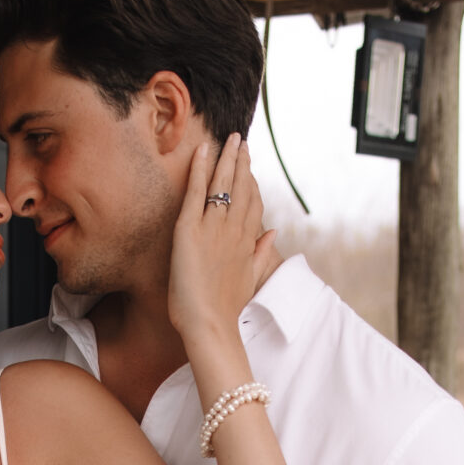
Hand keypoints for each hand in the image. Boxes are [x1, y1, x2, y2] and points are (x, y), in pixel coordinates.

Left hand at [167, 134, 267, 348]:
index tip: (249, 164)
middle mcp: (233, 230)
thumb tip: (274, 232)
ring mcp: (213, 228)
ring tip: (228, 138)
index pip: (252, 202)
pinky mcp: (189, 231)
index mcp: (246, 241)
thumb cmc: (225, 309)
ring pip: (222, 184)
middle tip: (241, 140)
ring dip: (226, 158)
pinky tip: (203, 150)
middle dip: (242, 161)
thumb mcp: (249, 278)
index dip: (251, 180)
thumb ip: (262, 251)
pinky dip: (199, 169)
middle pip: (241, 187)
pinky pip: (196, 192)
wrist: (209, 325)